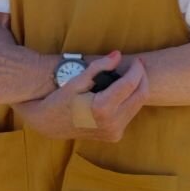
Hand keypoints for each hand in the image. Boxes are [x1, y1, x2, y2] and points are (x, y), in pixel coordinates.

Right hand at [14, 53, 148, 142]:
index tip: (137, 60)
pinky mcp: (114, 135)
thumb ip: (99, 67)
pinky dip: (129, 101)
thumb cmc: (59, 100)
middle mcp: (112, 123)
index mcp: (102, 109)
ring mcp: (114, 132)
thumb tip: (117, 55)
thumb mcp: (76, 81)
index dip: (136, 70)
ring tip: (131, 76)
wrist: (48, 124)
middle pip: (140, 96)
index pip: (130, 85)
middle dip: (142, 79)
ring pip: (137, 106)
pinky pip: (129, 114)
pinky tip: (122, 92)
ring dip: (137, 90)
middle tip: (138, 66)